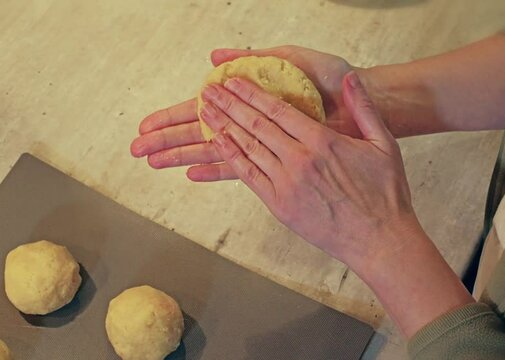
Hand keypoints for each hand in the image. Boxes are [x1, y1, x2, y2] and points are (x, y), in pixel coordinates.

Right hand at [130, 46, 360, 181]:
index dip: (173, 116)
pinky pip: (241, 167)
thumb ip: (256, 57)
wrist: (366, 104)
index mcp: (250, 98)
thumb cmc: (333, 79)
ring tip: (155, 162)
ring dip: (182, 155)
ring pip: (213, 150)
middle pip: (199, 131)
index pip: (201, 107)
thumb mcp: (293, 59)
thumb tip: (215, 59)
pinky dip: (216, 170)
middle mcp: (251, 123)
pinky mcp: (278, 160)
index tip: (148, 122)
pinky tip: (192, 174)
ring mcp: (263, 143)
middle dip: (168, 139)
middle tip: (138, 148)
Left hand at [202, 71, 474, 336]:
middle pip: (256, 126)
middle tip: (208, 91)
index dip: (251, 93)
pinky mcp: (279, 205)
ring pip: (248, 148)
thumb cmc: (385, 193)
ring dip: (223, 127)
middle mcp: (300, 160)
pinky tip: (218, 144)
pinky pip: (249, 176)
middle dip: (229, 105)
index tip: (232, 81)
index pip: (278, 110)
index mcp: (323, 142)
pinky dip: (231, 158)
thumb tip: (350, 79)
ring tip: (205, 112)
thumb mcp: (383, 144)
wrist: (379, 240)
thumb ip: (364, 108)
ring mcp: (287, 184)